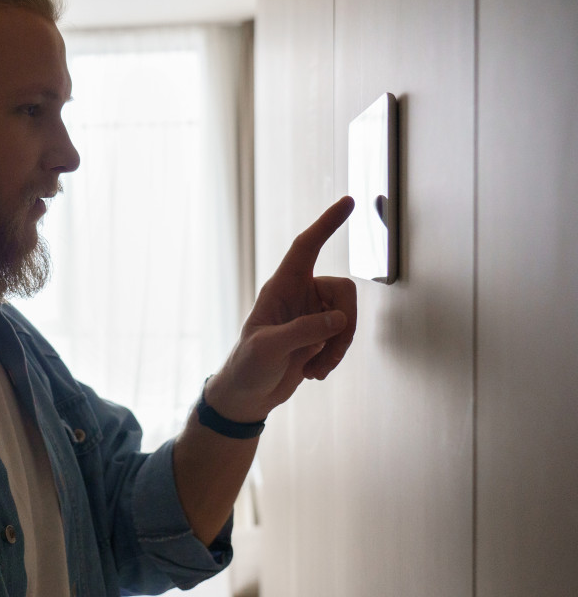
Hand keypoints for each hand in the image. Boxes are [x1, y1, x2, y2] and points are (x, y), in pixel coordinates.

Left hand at [206, 196, 356, 421]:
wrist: (247, 394)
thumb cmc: (248, 366)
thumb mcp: (269, 348)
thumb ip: (303, 331)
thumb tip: (340, 319)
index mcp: (280, 287)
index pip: (306, 247)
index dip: (326, 224)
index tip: (348, 202)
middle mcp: (299, 295)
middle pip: (343, 291)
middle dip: (345, 324)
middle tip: (328, 353)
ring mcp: (311, 315)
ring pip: (348, 317)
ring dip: (338, 347)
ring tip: (316, 371)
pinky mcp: (319, 335)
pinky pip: (344, 337)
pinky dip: (335, 357)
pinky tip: (314, 373)